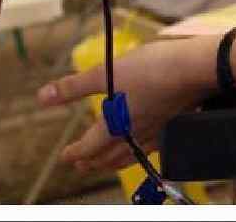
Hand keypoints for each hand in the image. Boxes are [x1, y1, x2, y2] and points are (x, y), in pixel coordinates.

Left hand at [37, 36, 218, 171]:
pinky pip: (151, 149)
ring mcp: (156, 132)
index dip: (75, 153)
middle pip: (108, 156)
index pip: (89, 147)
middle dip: (92, 162)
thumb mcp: (106, 73)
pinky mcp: (172, 125)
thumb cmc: (149, 69)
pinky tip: (144, 146)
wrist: (194, 69)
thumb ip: (74, 87)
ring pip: (130, 155)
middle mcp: (134, 135)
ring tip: (106, 162)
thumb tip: (41, 97)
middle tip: (81, 165)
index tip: (66, 157)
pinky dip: (139, 153)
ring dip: (113, 161)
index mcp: (115, 126)